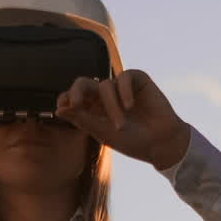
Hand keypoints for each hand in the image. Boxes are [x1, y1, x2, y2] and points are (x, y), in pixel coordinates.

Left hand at [54, 69, 190, 169]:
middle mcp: (104, 96)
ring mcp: (120, 87)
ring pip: (106, 85)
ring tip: (121, 125)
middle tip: (76, 104)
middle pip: (83, 83)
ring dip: (111, 106)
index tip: (64, 107)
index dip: (66, 98)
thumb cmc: (132, 141)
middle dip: (77, 91)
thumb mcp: (104, 133)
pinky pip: (124, 77)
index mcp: (92, 109)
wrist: (161, 143)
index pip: (73, 97)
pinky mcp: (137, 80)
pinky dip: (124, 91)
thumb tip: (59, 110)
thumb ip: (83, 120)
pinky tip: (130, 106)